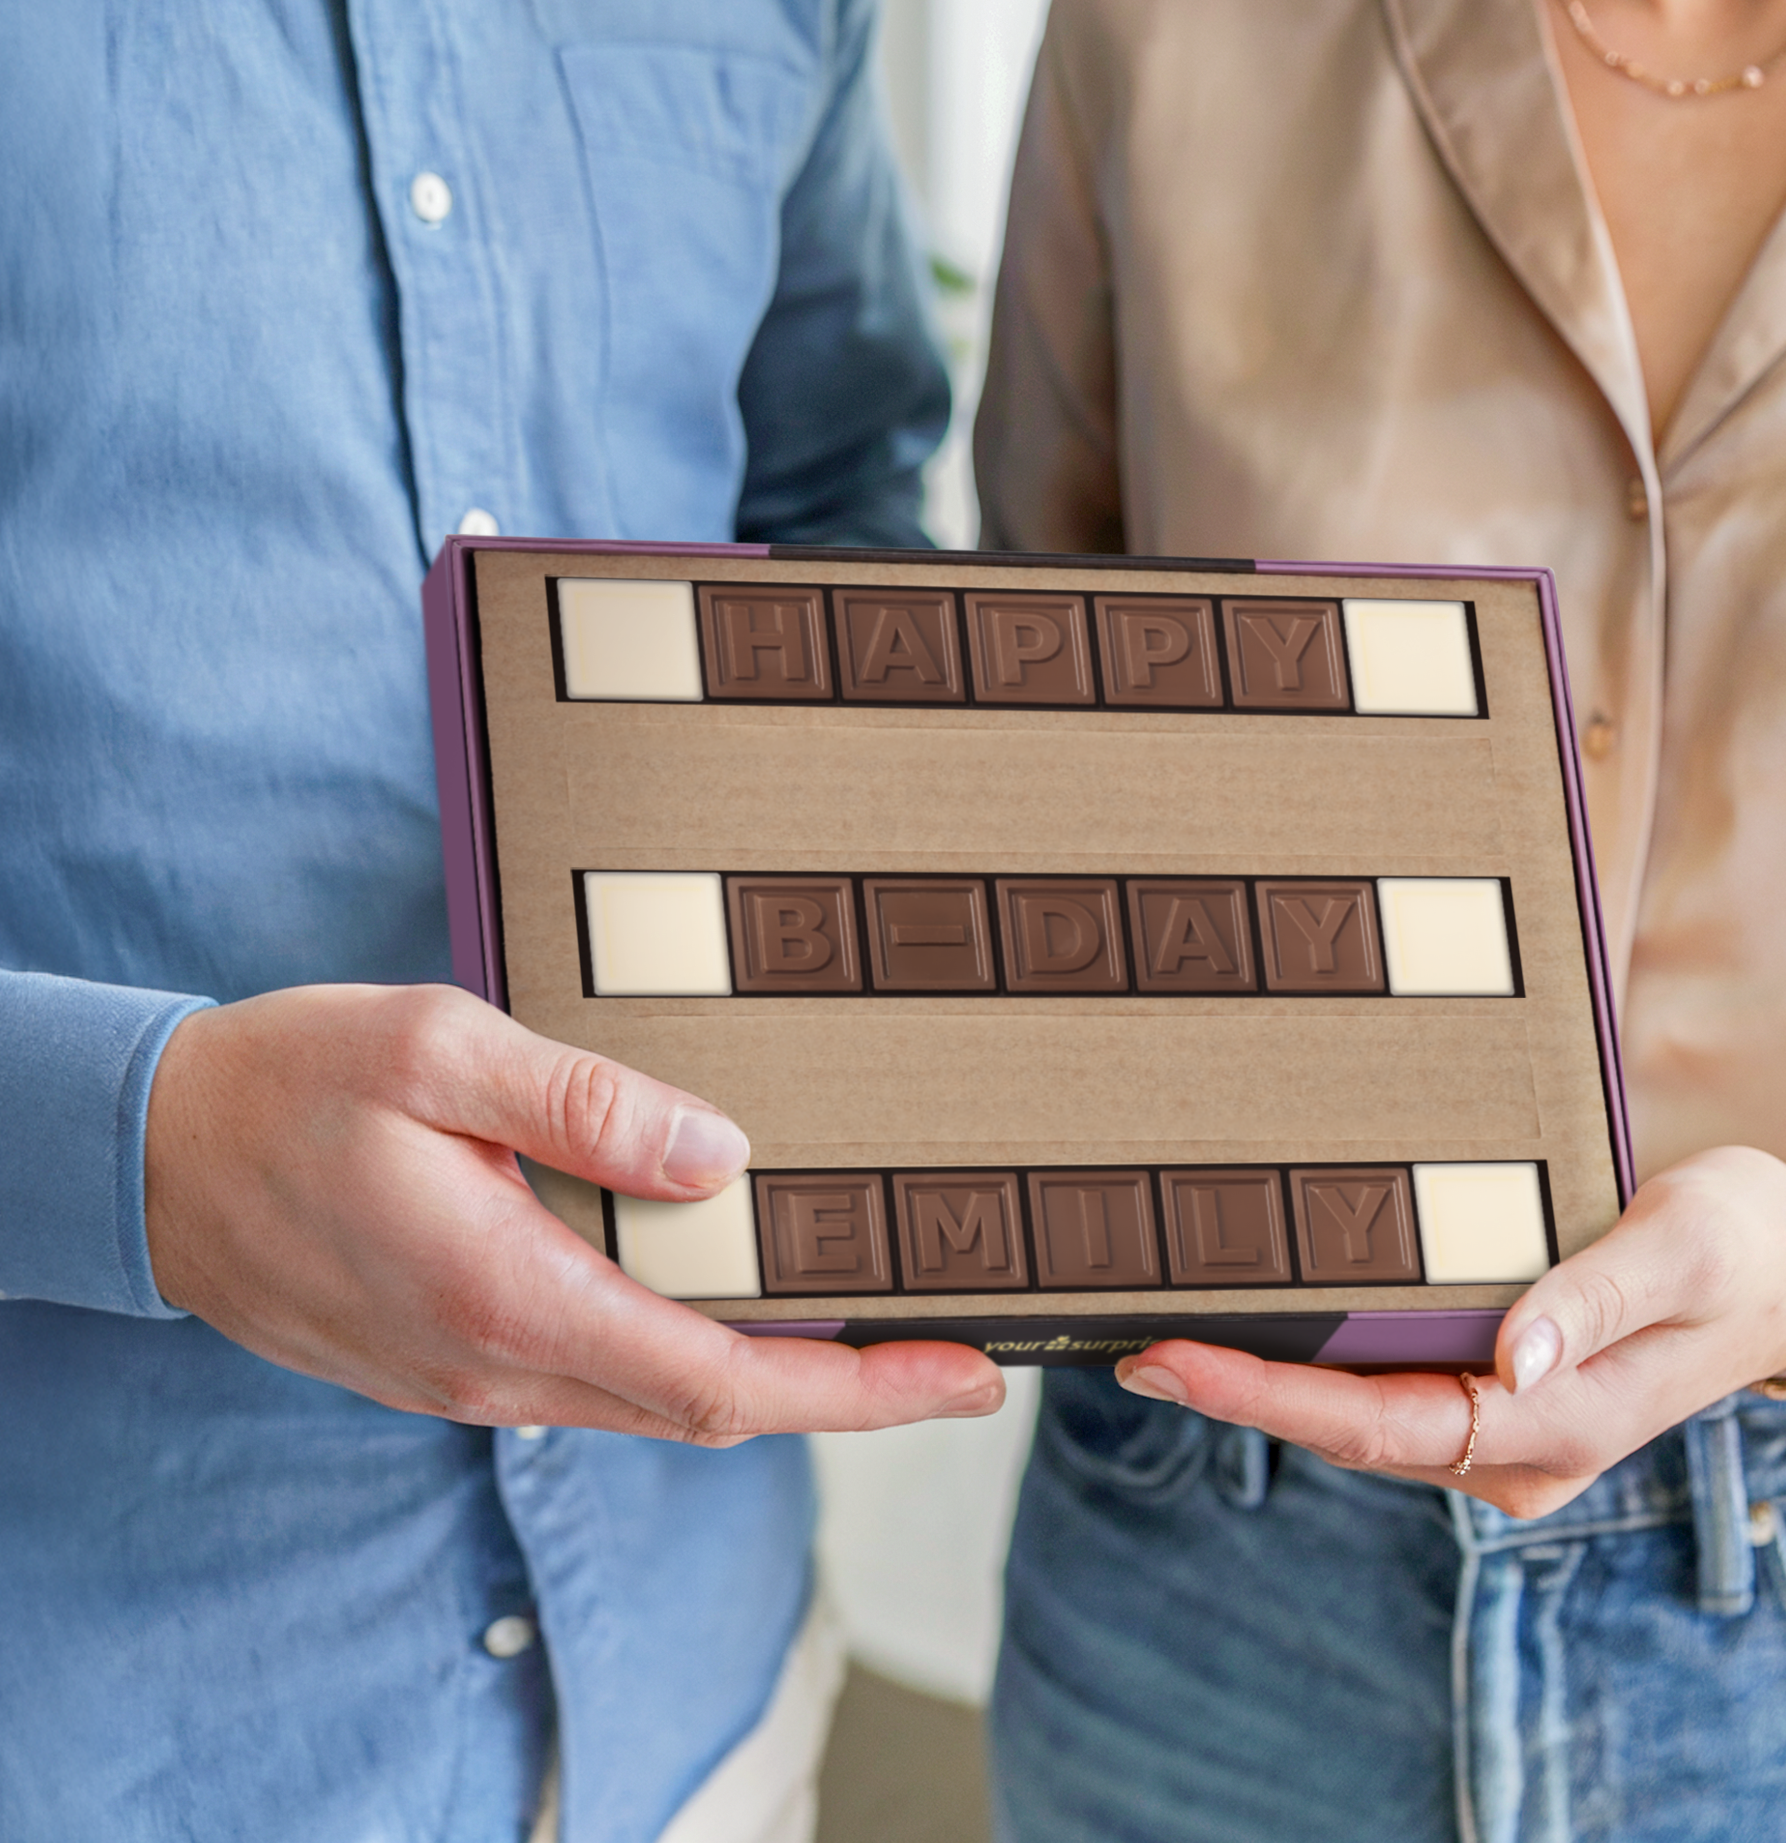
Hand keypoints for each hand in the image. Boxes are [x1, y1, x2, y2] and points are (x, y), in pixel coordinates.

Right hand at [144, 984, 1003, 1441]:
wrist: (149, 1160)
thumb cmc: (288, 1086)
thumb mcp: (437, 1050)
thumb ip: (587, 1105)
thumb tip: (725, 1157)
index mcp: (509, 1294)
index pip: (722, 1381)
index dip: (858, 1389)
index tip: (960, 1373)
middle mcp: (500, 1366)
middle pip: (713, 1411)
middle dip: (848, 1393)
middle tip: (956, 1350)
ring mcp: (475, 1379)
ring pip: (659, 1403)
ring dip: (774, 1377)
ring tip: (870, 1325)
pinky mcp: (458, 1361)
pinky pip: (603, 1379)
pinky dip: (691, 1358)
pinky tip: (730, 1304)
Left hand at [1113, 1147, 1785, 1517]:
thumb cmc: (1741, 1245)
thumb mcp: (1678, 1248)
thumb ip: (1591, 1300)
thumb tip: (1508, 1361)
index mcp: (1556, 1425)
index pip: (1378, 1424)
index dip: (1264, 1396)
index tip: (1170, 1360)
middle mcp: (1520, 1450)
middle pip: (1347, 1430)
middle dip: (1235, 1391)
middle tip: (1127, 1342)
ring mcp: (1507, 1434)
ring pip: (1359, 1418)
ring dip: (1264, 1382)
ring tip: (1165, 1331)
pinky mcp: (1501, 1398)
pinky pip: (1389, 1394)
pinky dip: (1316, 1365)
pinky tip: (1260, 1325)